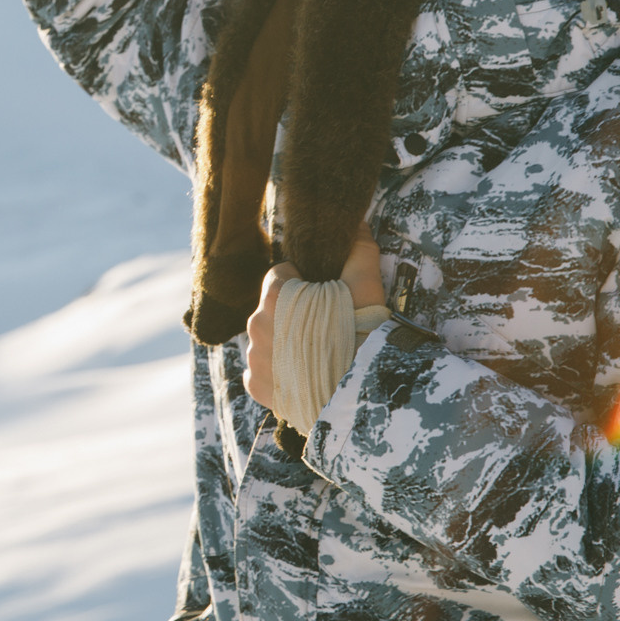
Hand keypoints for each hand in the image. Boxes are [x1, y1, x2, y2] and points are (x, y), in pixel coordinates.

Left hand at [241, 229, 385, 409]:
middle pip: (271, 307)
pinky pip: (263, 369)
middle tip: (326, 327)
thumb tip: (357, 223)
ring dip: (285, 340)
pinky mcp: (256, 385)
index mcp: (275, 296)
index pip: (280, 275)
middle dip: (294, 312)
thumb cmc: (364, 337)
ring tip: (318, 353)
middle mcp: (255, 325)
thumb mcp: (365, 288)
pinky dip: (279, 370)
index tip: (324, 297)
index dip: (304, 283)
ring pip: (266, 338)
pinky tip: (304, 374)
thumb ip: (358, 251)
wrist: (362, 396)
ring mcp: (253, 357)